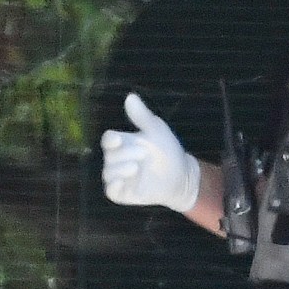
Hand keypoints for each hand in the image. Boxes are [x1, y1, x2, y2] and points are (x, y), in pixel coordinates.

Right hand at [100, 93, 201, 212]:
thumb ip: (142, 116)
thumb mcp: (157, 130)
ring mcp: (118, 177)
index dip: (111, 140)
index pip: (108, 139)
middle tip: (144, 154)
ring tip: (137, 167)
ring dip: (121, 169)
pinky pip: (111, 191)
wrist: (180, 175)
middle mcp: (116, 160)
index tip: (119, 139)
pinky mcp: (122, 193)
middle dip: (126, 154)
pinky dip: (114, 187)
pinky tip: (124, 182)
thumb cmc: (167, 150)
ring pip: (108, 173)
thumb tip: (130, 96)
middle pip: (109, 156)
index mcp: (122, 143)